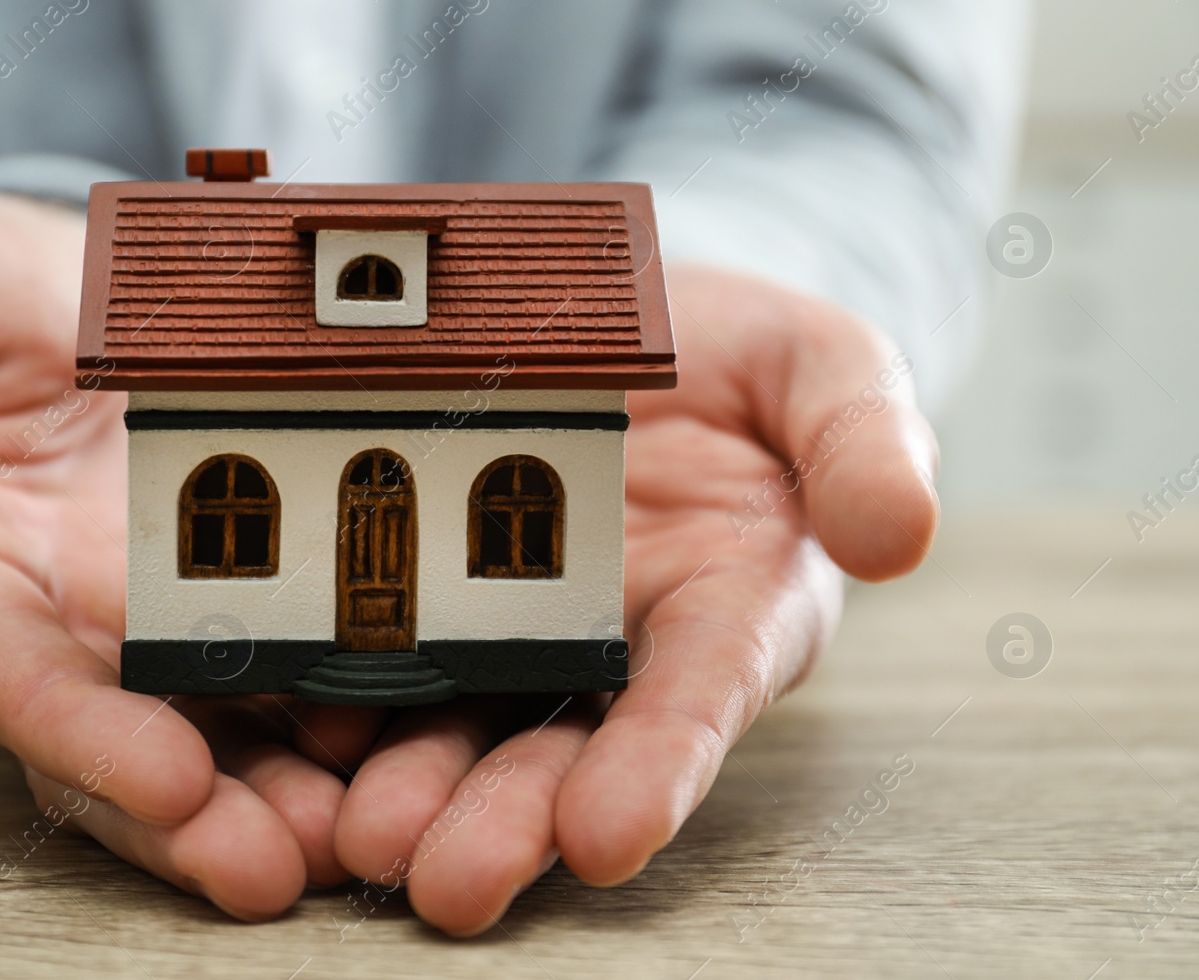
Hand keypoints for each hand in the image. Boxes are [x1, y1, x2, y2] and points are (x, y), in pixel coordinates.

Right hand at [0, 195, 366, 919]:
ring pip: (223, 725)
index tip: (168, 784)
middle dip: (202, 819)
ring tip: (371, 827)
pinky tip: (419, 723)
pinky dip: (351, 700)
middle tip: (288, 865)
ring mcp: (158, 611)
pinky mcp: (240, 580)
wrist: (46, 284)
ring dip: (292, 788)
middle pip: (126, 744)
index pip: (10, 679)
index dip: (83, 736)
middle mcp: (64, 624)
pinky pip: (297, 652)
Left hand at [316, 267, 939, 933]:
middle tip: (451, 882)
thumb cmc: (741, 354)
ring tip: (363, 835)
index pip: (700, 692)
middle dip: (513, 817)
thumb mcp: (823, 367)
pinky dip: (347, 696)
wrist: (631, 316)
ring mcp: (522, 619)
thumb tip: (899, 535)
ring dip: (419, 787)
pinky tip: (299, 740)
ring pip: (469, 717)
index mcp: (730, 600)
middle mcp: (621, 638)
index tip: (611, 833)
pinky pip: (389, 645)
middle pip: (569, 741)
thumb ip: (862, 441)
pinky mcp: (439, 586)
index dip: (659, 763)